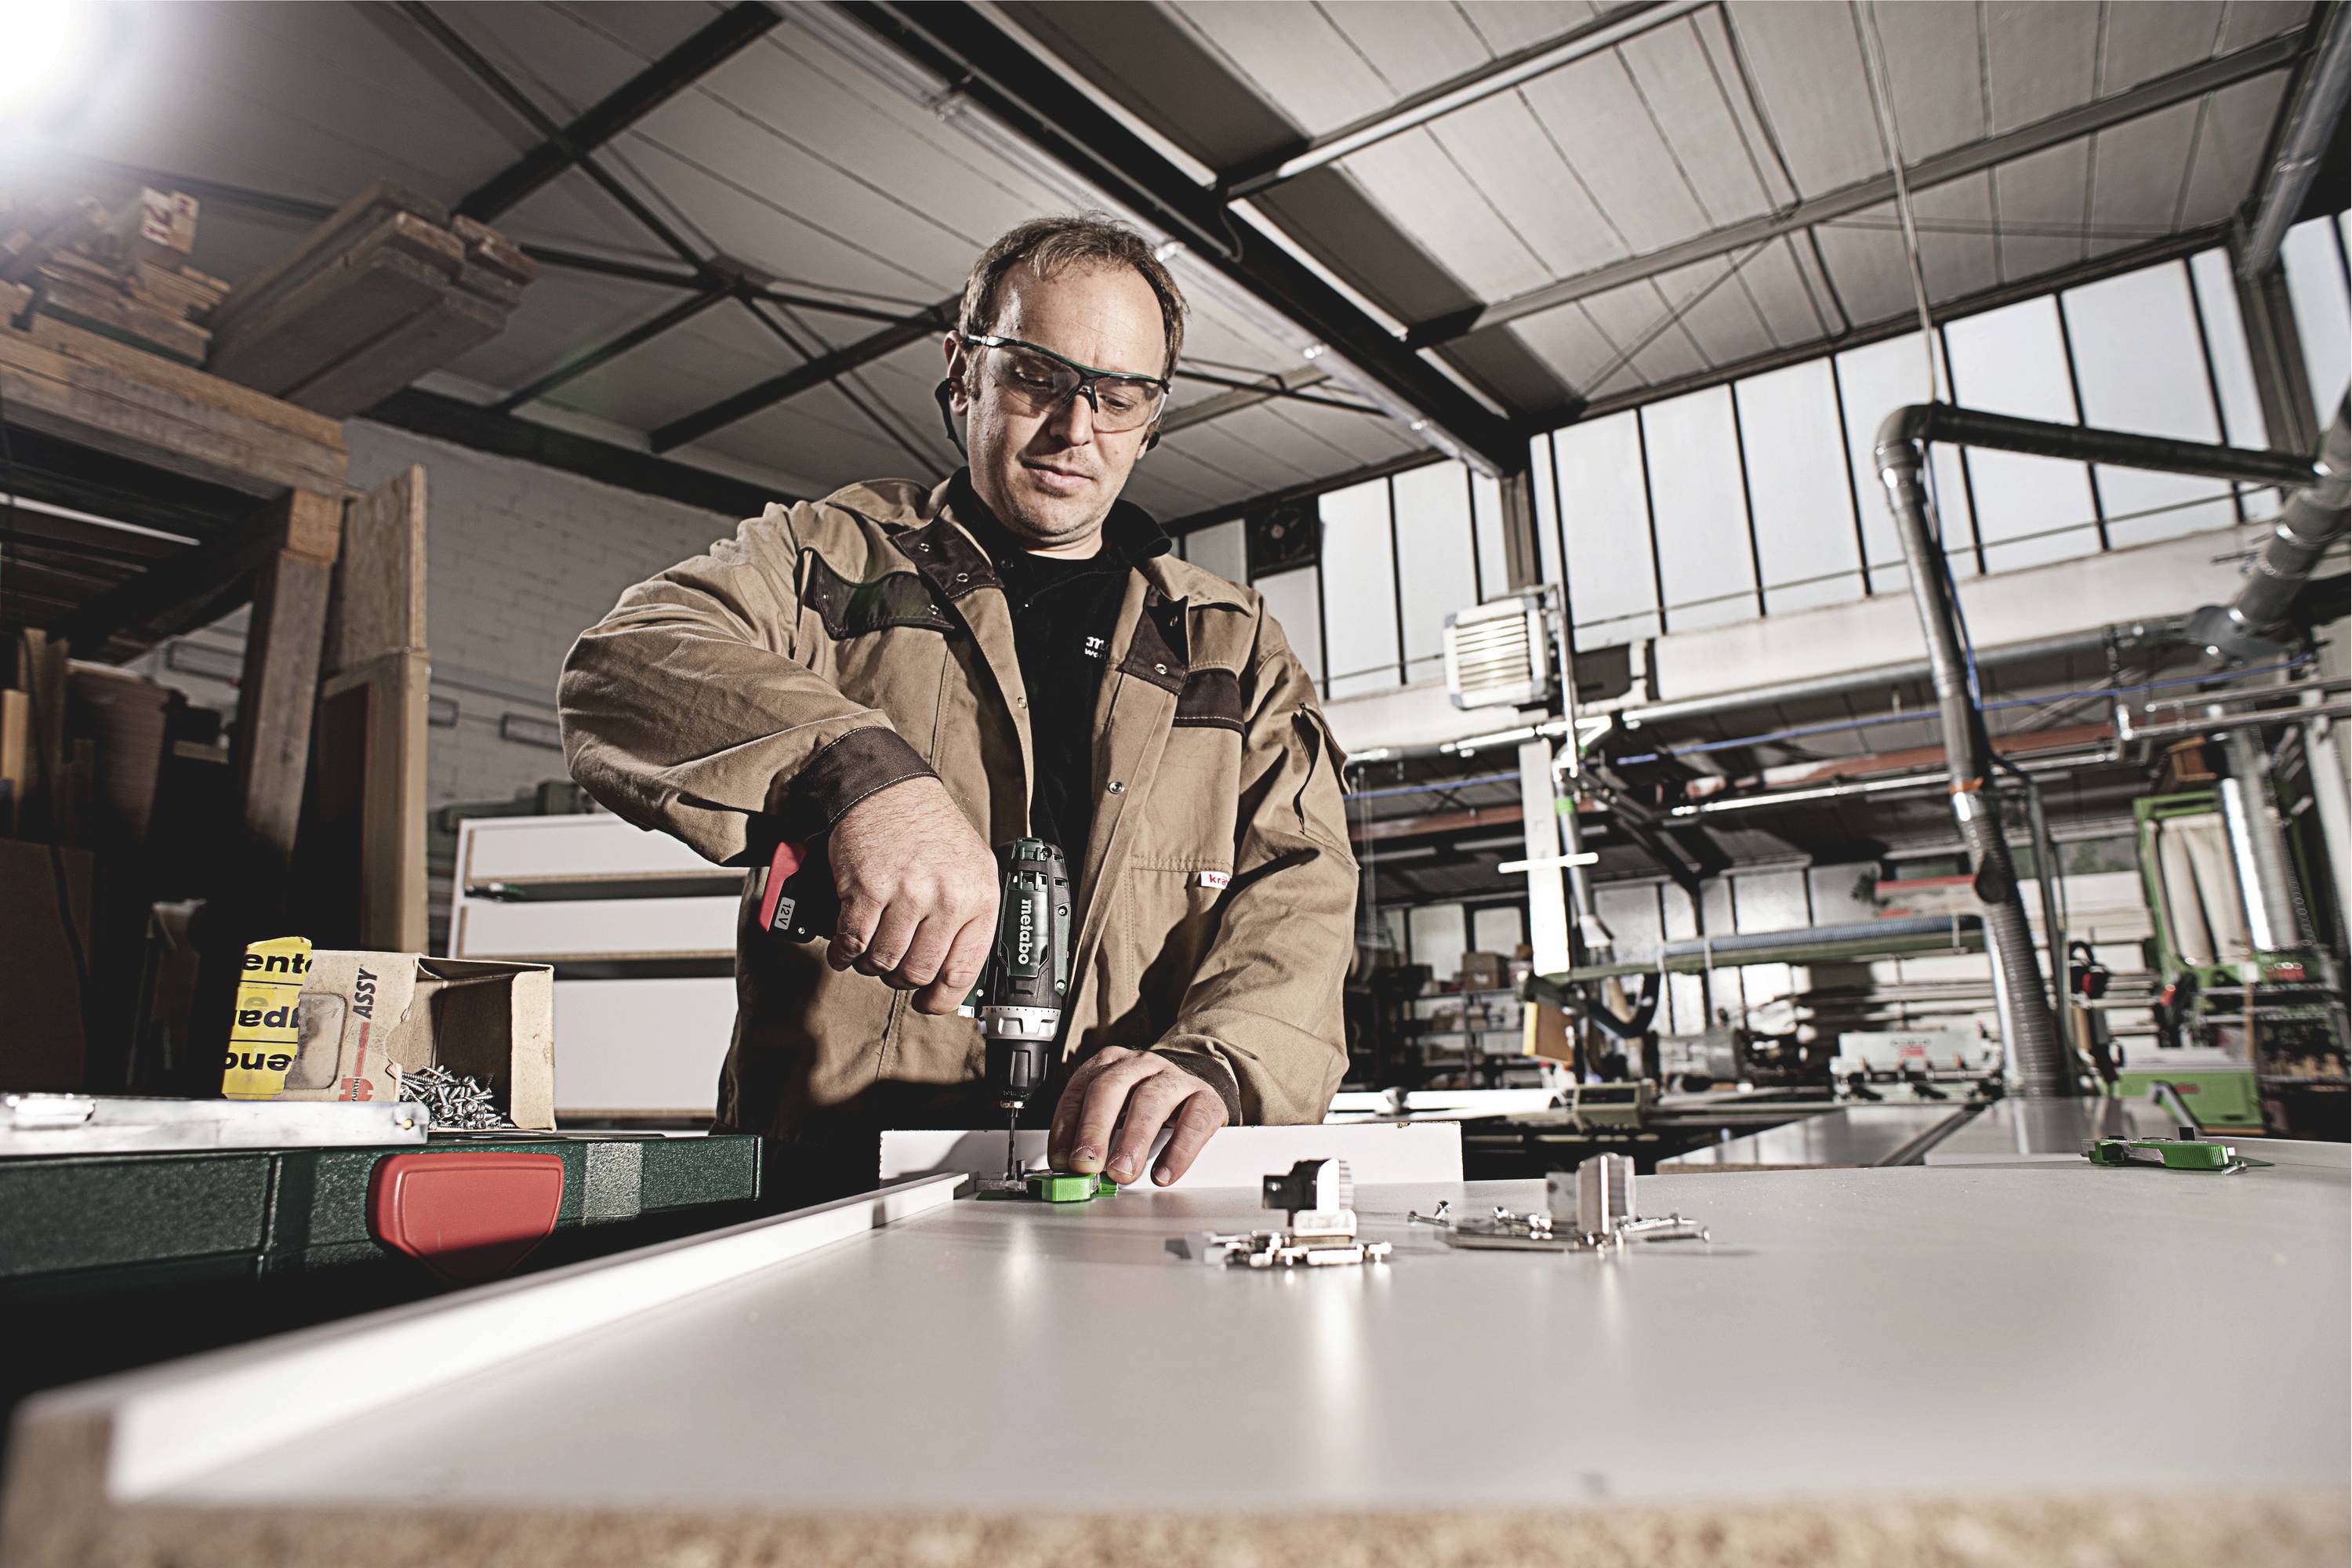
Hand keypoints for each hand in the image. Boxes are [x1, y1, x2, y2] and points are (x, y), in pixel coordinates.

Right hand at [825, 775, 998, 1014]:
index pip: (963, 969)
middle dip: (901, 978)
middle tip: (893, 968)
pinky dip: (844, 954)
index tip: (928, 1003)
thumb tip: (954, 973)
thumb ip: (969, 917)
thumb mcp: (971, 868)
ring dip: (871, 966)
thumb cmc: (928, 829)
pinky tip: (845, 948)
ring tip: (870, 953)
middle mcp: (947, 896)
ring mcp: (907, 893)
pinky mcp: (867, 889)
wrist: (887, 788)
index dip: (941, 998)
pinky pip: (853, 943)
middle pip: (918, 971)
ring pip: (884, 962)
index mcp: (978, 895)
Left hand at [1049, 1047, 1228, 1186]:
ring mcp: (1174, 1078)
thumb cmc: (1143, 1105)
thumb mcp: (1113, 1112)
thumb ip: (1092, 1137)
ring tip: (1122, 1172)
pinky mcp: (1205, 1098)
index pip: (1080, 1090)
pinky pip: (1193, 1121)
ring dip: (1132, 1141)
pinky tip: (1164, 1173)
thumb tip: (1072, 1172)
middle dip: (1095, 1129)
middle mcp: (1140, 1065)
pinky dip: (1178, 1151)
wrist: (1190, 1089)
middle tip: (1086, 1165)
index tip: (1062, 1160)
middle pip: (1110, 1088)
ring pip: (1150, 1101)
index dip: (1067, 1126)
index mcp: (1110, 1064)